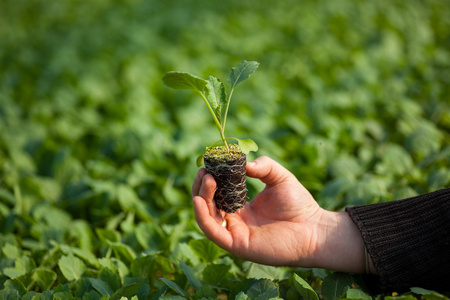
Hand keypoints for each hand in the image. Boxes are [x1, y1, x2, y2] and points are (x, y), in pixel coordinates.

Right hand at [192, 156, 369, 272]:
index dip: (210, 180)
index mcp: (242, 207)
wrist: (314, 229)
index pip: (217, 194)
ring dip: (201, 198)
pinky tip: (199, 200)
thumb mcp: (279, 177)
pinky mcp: (237, 245)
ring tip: (206, 179)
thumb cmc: (299, 205)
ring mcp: (235, 233)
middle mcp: (235, 221)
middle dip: (202, 187)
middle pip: (208, 205)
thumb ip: (263, 166)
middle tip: (204, 171)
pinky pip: (213, 231)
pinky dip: (202, 216)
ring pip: (206, 217)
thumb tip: (244, 163)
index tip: (208, 164)